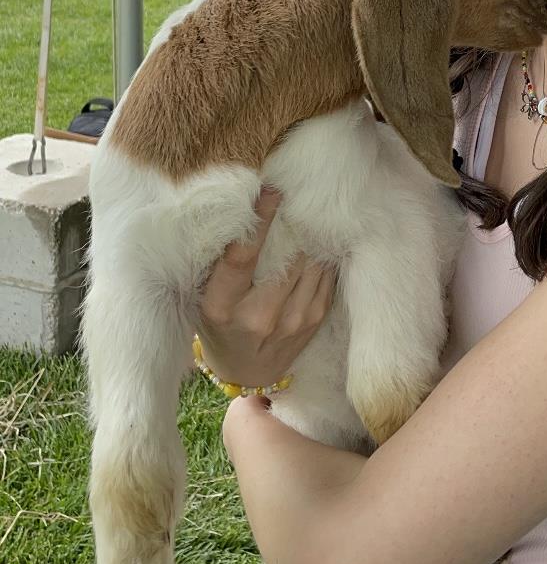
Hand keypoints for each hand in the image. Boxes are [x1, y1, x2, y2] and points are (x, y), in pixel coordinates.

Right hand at [196, 186, 334, 392]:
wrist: (245, 373)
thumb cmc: (219, 325)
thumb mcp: (205, 297)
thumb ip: (219, 263)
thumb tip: (239, 211)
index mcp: (221, 307)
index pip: (243, 257)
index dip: (259, 220)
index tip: (269, 191)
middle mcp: (258, 317)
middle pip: (285, 257)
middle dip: (292, 223)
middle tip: (295, 197)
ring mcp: (291, 322)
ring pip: (310, 264)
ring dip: (310, 237)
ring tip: (308, 216)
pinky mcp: (313, 322)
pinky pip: (325, 276)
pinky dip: (321, 256)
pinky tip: (315, 243)